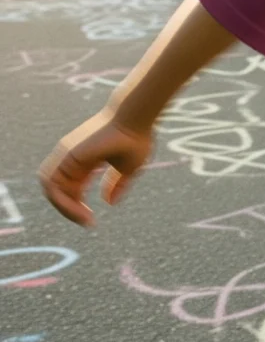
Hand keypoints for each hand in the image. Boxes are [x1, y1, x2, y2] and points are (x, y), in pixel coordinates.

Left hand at [38, 109, 153, 227]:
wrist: (135, 119)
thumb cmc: (136, 139)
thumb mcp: (128, 169)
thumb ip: (117, 184)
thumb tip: (109, 202)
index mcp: (85, 161)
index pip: (71, 189)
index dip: (77, 207)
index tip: (92, 221)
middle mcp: (71, 158)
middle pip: (57, 190)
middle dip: (68, 209)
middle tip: (86, 222)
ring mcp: (66, 155)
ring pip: (50, 188)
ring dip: (63, 207)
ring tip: (82, 218)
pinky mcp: (66, 154)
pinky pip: (52, 183)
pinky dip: (61, 200)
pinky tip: (79, 209)